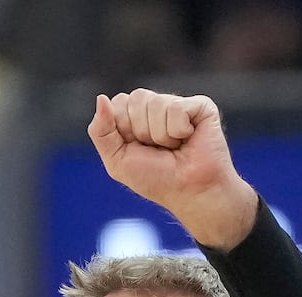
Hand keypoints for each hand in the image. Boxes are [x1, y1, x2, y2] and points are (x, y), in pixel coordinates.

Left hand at [87, 89, 256, 249]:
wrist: (190, 193)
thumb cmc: (156, 179)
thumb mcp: (117, 161)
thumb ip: (101, 131)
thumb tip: (101, 98)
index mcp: (134, 116)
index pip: (118, 103)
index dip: (125, 130)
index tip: (139, 150)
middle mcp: (156, 106)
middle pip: (136, 99)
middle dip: (142, 132)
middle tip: (159, 150)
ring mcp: (178, 104)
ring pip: (155, 103)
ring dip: (161, 135)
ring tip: (175, 147)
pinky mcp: (200, 106)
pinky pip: (176, 108)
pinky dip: (178, 131)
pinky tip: (188, 139)